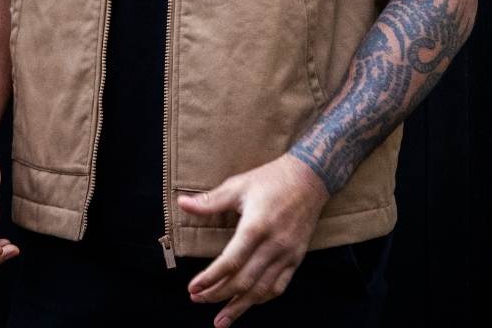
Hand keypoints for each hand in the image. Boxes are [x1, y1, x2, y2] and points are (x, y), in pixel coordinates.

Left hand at [177, 153, 329, 326]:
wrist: (309, 178)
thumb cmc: (271, 179)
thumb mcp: (238, 185)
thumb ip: (210, 200)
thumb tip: (182, 203)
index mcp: (256, 226)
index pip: (230, 262)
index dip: (210, 278)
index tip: (193, 288)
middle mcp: (273, 244)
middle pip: (243, 280)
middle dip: (218, 294)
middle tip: (198, 300)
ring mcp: (287, 254)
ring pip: (261, 290)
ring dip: (239, 306)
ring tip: (220, 319)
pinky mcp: (297, 258)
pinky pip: (279, 286)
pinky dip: (262, 298)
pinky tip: (249, 303)